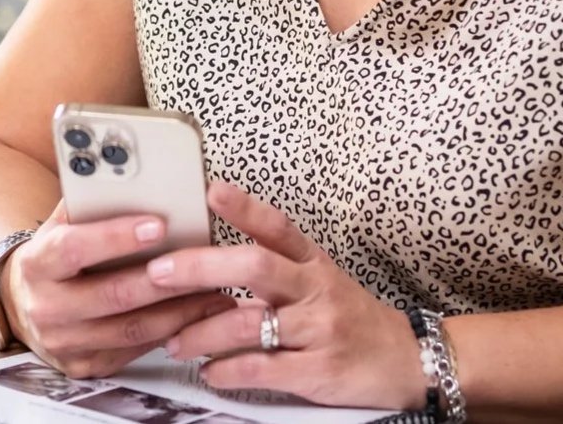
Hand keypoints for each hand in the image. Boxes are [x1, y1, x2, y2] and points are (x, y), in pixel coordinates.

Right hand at [0, 201, 235, 377]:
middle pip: (113, 295)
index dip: (116, 237)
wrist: (24, 304)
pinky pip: (133, 351)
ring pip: (130, 329)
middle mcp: (47, 307)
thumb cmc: (56, 254)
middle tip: (205, 263)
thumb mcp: (60, 224)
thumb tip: (130, 174)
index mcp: (38, 263)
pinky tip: (197, 317)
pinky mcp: (84, 367)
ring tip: (216, 292)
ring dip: (179, 312)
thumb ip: (89, 202)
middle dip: (165, 279)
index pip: (76, 248)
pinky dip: (169, 333)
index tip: (159, 224)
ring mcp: (65, 343)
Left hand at [149, 181, 425, 410]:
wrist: (402, 360)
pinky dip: (230, 370)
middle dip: (202, 268)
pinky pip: (265, 368)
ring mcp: (318, 329)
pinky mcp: (319, 371)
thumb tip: (210, 262)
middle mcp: (315, 289)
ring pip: (251, 322)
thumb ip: (274, 269)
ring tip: (174, 340)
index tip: (211, 191)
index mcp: (313, 262)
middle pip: (255, 267)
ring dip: (203, 332)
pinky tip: (209, 371)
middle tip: (159, 272)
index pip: (277, 227)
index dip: (245, 207)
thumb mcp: (319, 279)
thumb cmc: (348, 316)